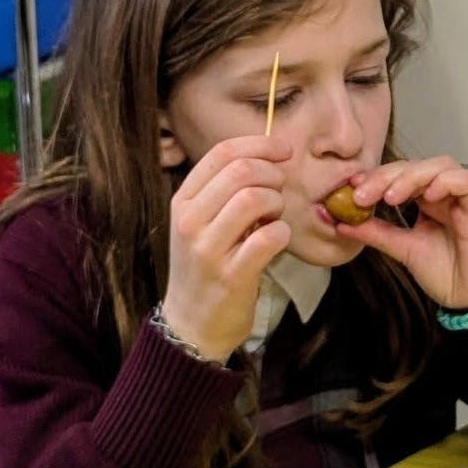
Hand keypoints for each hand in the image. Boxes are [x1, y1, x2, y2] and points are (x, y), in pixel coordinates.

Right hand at [159, 135, 292, 362]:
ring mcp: (207, 249)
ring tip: (273, 218)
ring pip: (254, 198)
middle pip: (241, 171)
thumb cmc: (208, 265)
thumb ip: (226, 190)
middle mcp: (189, 221)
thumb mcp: (203, 223)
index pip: (221, 154)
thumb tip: (269, 155)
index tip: (284, 150)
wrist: (192, 323)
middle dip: (272, 175)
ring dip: (277, 203)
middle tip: (278, 193)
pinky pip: (269, 236)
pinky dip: (282, 233)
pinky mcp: (231, 275)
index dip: (259, 144)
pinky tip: (276, 241)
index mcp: (183, 202)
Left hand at [333, 157, 467, 334]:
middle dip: (386, 176)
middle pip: (417, 165)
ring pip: (441, 165)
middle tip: (362, 195)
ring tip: (391, 198)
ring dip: (412, 176)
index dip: (377, 177)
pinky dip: (447, 182)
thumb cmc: (446, 274)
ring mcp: (463, 198)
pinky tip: (428, 196)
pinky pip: (467, 180)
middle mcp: (446, 194)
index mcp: (428, 200)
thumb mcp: (403, 250)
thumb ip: (377, 233)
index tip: (351, 189)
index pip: (401, 174)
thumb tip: (341, 223)